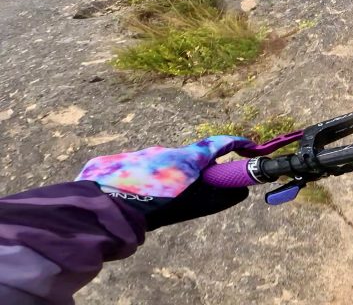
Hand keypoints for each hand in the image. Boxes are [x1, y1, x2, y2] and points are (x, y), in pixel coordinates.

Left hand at [76, 136, 253, 229]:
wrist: (103, 208)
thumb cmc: (152, 207)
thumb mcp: (191, 207)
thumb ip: (216, 198)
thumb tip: (240, 192)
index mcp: (187, 158)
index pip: (219, 144)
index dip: (237, 144)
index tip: (249, 148)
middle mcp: (165, 150)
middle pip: (189, 157)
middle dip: (197, 171)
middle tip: (197, 190)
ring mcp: (140, 154)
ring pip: (162, 164)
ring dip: (167, 178)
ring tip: (159, 201)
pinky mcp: (116, 161)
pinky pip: (138, 169)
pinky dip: (144, 181)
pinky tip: (136, 198)